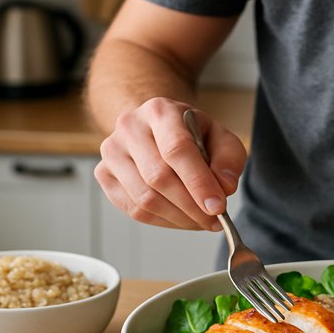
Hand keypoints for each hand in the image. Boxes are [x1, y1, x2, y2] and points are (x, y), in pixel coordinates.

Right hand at [94, 97, 246, 230]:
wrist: (157, 129)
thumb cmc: (192, 135)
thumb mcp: (221, 139)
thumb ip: (229, 160)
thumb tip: (224, 187)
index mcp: (160, 111)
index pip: (177, 149)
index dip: (198, 182)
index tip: (218, 207)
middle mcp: (130, 127)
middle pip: (158, 177)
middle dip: (191, 206)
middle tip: (214, 221)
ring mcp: (112, 151)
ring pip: (144, 198)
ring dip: (178, 218)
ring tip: (201, 221)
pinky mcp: (104, 174)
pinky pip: (133, 209)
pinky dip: (162, 221)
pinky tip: (181, 218)